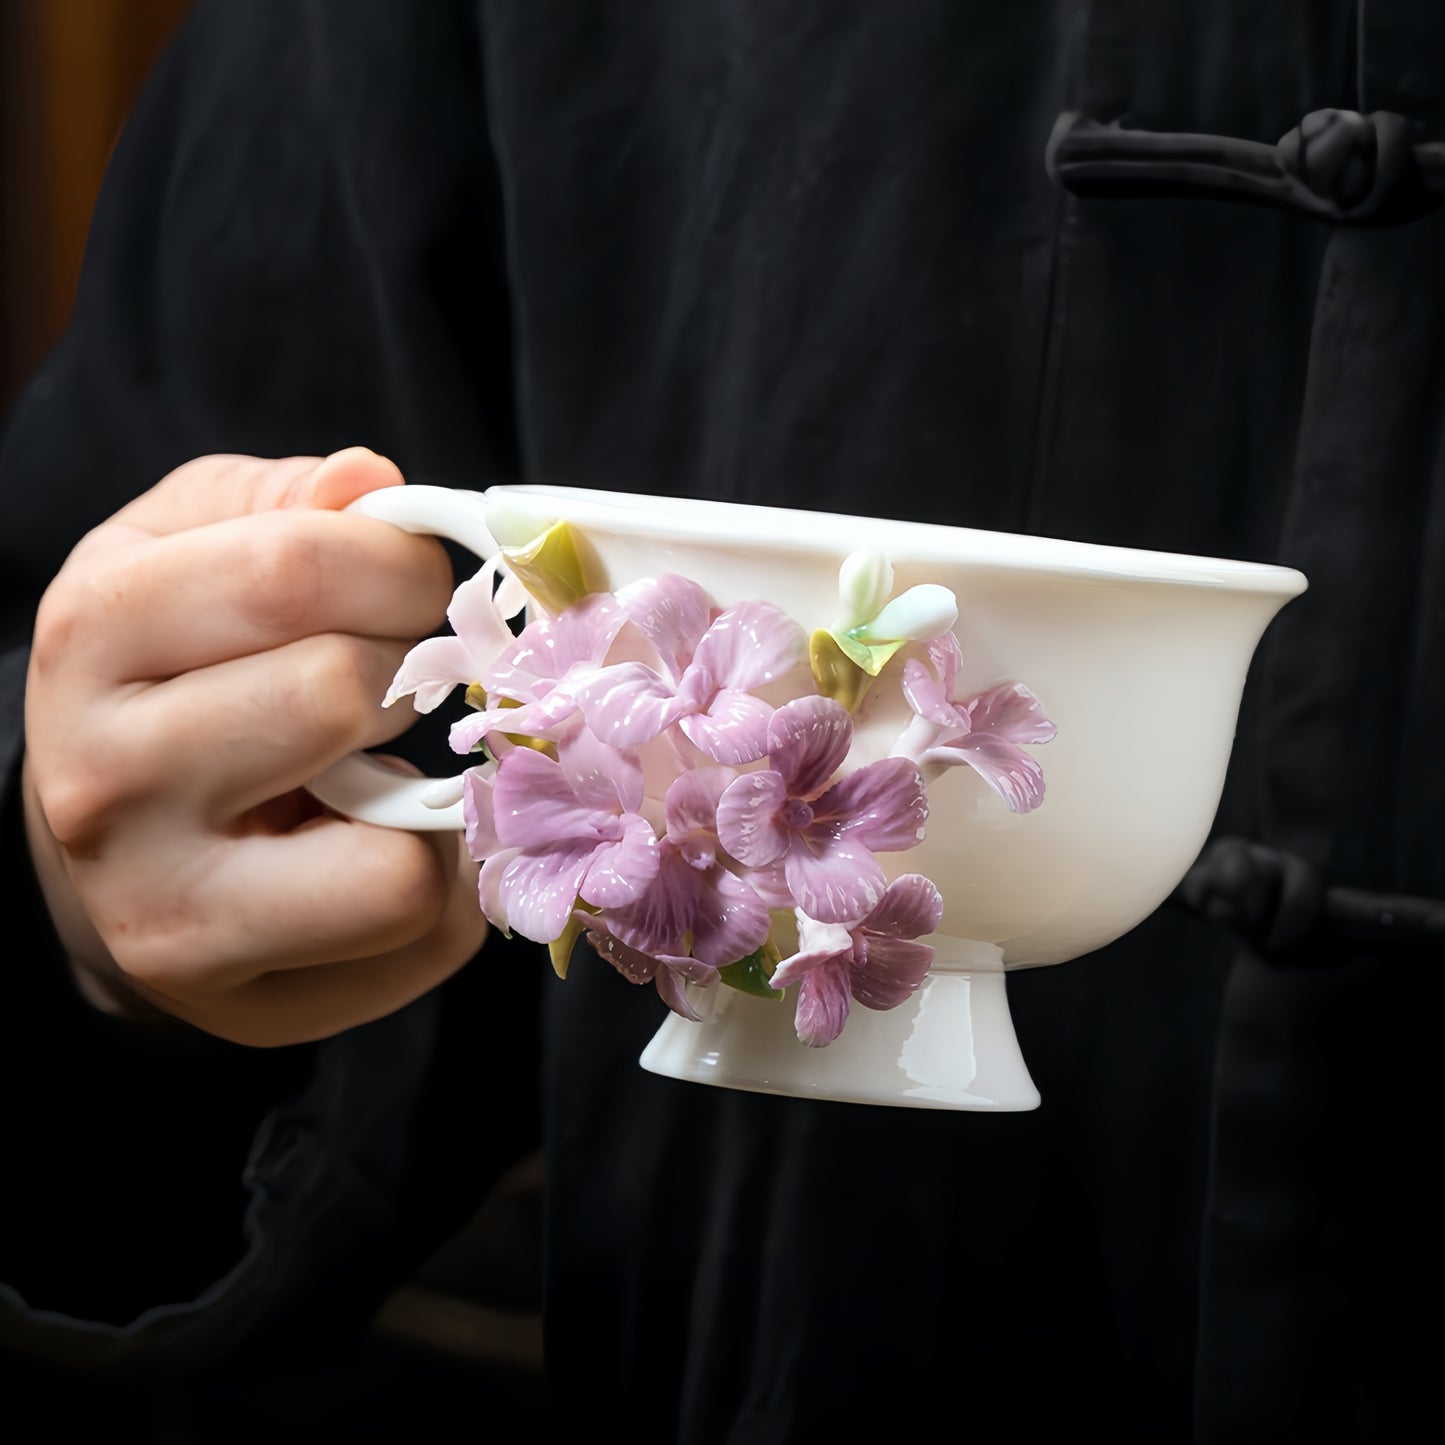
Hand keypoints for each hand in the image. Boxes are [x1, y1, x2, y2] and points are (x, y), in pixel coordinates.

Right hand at [22, 449, 486, 1045]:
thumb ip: (279, 503)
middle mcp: (107, 779)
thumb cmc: (172, 676)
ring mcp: (169, 909)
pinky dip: (445, 882)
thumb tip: (369, 481)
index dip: (399, 566)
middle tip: (401, 677)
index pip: (294, 568)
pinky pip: (420, 934)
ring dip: (434, 801)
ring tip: (391, 767)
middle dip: (412, 672)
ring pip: (395, 860)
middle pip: (340, 693)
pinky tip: (392, 842)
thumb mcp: (185, 552)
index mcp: (95, 633)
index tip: (411, 585)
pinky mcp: (245, 1004)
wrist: (107, 848)